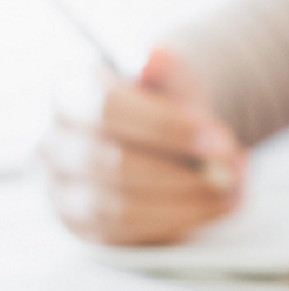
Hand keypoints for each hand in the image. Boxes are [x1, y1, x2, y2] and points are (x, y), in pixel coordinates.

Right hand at [39, 48, 245, 244]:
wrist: (165, 139)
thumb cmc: (164, 107)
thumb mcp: (172, 80)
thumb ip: (167, 69)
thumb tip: (155, 57)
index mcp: (69, 94)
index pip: (107, 109)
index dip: (167, 127)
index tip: (218, 137)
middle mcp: (54, 145)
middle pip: (115, 164)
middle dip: (184, 172)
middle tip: (233, 169)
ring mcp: (64, 191)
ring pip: (122, 207)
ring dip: (188, 202)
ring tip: (232, 189)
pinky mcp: (86, 228)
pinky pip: (132, 233)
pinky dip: (182, 221)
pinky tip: (217, 206)